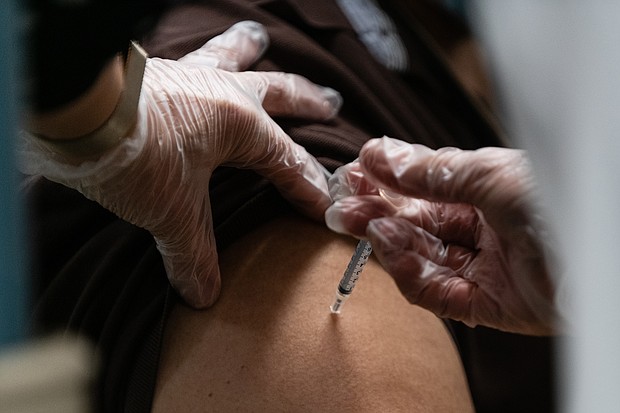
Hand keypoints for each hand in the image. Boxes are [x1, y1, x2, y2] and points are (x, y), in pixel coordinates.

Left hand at [21, 21, 341, 308]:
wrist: (75, 111)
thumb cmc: (133, 152)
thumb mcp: (170, 210)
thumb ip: (192, 251)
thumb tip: (203, 295)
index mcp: (241, 122)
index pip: (288, 161)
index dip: (310, 186)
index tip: (326, 205)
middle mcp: (221, 91)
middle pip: (278, 93)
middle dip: (307, 100)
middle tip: (330, 101)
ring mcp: (188, 75)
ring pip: (230, 56)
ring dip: (248, 51)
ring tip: (258, 39)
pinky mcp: (154, 72)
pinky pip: (189, 57)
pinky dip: (201, 55)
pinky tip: (193, 58)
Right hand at [326, 137, 558, 334]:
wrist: (606, 263)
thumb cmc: (565, 203)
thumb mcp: (493, 175)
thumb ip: (432, 172)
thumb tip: (379, 156)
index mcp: (488, 191)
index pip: (426, 185)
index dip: (389, 179)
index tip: (355, 171)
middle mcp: (484, 228)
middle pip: (416, 222)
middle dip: (377, 211)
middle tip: (342, 204)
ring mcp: (485, 267)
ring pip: (421, 256)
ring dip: (387, 241)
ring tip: (362, 223)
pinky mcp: (488, 306)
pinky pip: (438, 292)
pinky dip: (409, 273)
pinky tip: (391, 249)